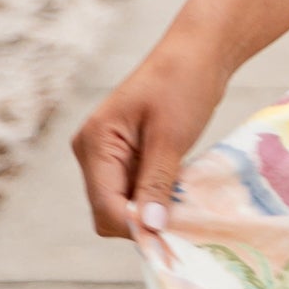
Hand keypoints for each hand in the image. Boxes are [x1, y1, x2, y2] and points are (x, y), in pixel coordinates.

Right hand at [73, 39, 224, 241]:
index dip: (135, 226)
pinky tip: (180, 192)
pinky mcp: (125, 157)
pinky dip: (156, 197)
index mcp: (94, 143)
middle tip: (183, 219)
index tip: (173, 235)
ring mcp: (107, 156)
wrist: (197, 53)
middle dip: (143, 220)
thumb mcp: (171, 137)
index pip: (105, 206)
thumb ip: (157, 183)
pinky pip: (135, 191)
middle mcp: (92, 152)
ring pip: (123, 205)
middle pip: (109, 212)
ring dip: (152, 210)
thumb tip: (149, 228)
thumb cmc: (183, 84)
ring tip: (185, 203)